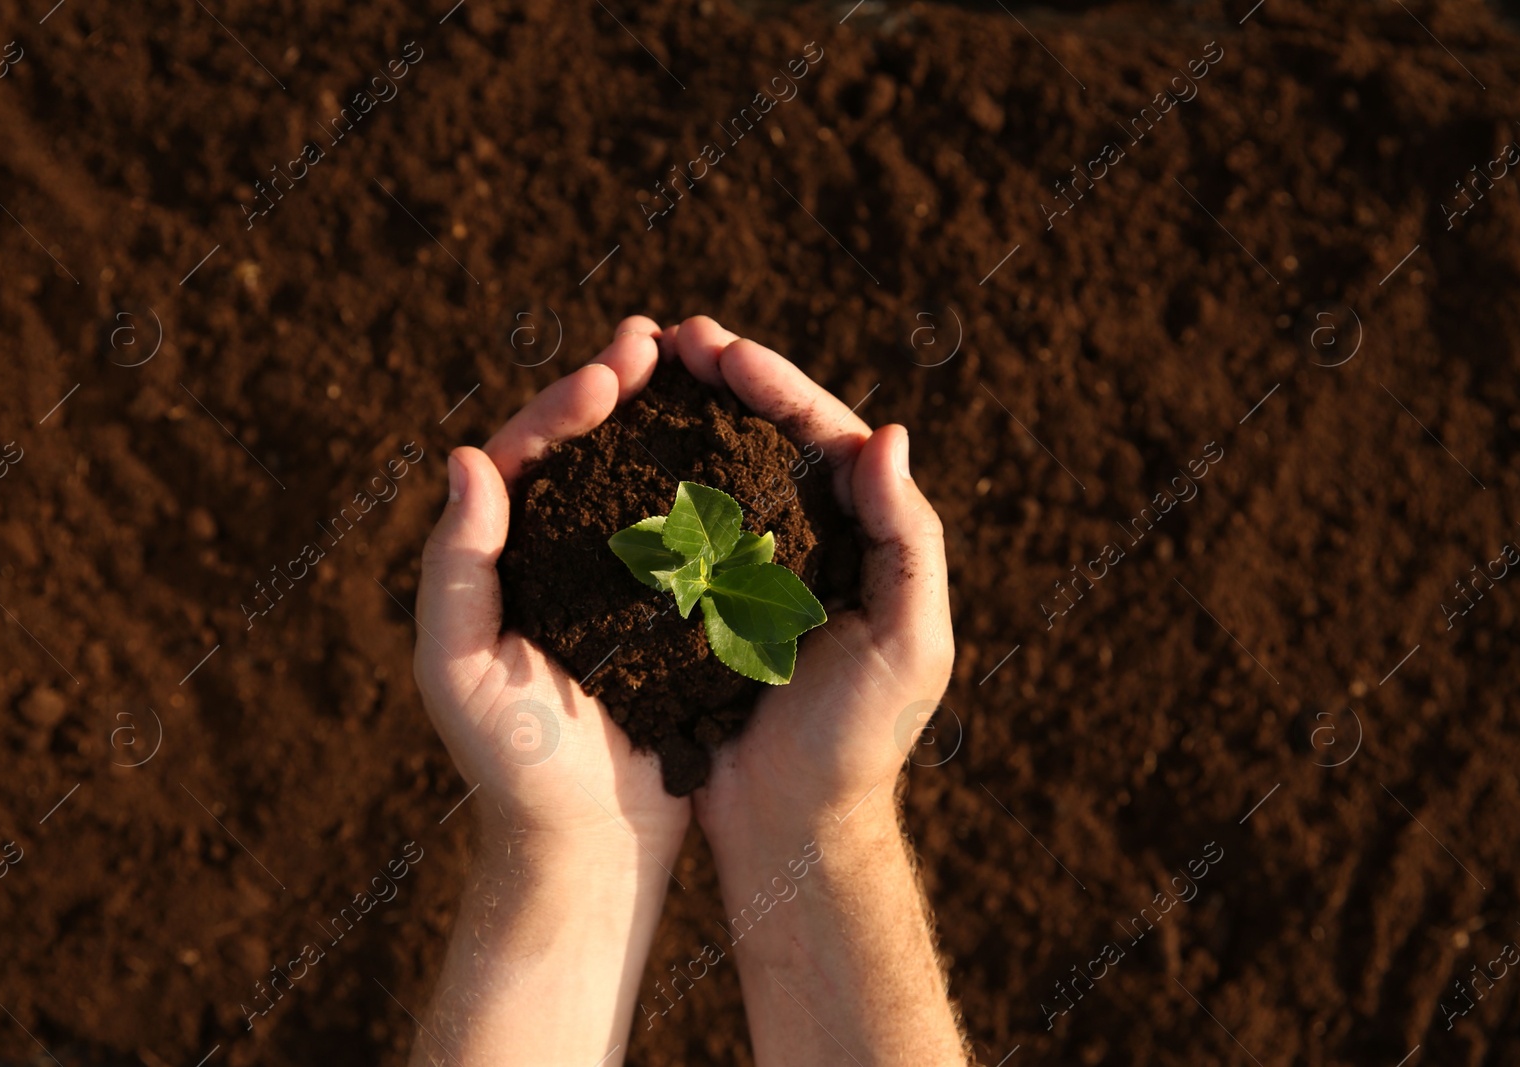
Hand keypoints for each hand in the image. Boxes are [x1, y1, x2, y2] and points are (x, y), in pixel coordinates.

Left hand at [413, 316, 690, 863]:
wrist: (587, 844)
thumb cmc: (512, 762)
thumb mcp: (460, 666)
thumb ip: (454, 566)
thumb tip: (466, 458)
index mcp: (499, 560)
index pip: (526, 459)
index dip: (566, 406)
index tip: (614, 370)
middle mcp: (554, 559)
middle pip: (585, 453)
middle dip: (618, 392)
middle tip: (657, 342)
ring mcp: (613, 583)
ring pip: (638, 482)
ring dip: (665, 426)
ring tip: (700, 373)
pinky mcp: (668, 614)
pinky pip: (686, 534)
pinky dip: (707, 489)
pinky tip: (741, 455)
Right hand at [660, 317, 954, 849]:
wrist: (794, 827)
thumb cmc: (860, 741)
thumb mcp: (908, 642)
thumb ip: (908, 539)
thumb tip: (889, 434)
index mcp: (862, 537)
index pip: (821, 436)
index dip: (773, 384)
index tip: (720, 347)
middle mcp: (809, 541)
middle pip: (764, 437)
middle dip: (721, 381)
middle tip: (670, 338)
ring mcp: (754, 570)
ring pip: (716, 470)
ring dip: (681, 419)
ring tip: (635, 372)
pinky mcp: (705, 605)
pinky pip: (677, 526)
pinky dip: (650, 483)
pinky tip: (611, 455)